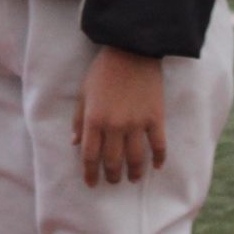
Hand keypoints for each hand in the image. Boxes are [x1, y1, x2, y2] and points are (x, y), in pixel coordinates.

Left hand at [73, 47, 165, 186]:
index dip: (90, 173)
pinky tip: (157, 166)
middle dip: (111, 176)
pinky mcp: (155, 118)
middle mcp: (115, 126)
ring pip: (136, 158)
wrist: (132, 50)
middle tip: (112, 181)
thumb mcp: (84, 92)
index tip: (91, 183)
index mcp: (94, 120)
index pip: (90, 155)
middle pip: (113, 161)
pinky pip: (159, 145)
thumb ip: (78, 119)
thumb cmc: (103, 70)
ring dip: (134, 173)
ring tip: (132, 178)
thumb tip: (74, 142)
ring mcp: (137, 123)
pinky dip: (159, 159)